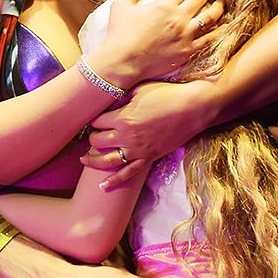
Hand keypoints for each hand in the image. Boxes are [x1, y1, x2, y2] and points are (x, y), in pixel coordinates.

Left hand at [83, 80, 217, 189]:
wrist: (193, 108)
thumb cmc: (168, 94)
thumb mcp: (140, 89)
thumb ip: (122, 97)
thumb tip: (110, 101)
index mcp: (122, 118)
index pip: (96, 122)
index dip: (94, 120)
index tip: (97, 118)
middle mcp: (126, 137)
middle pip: (97, 141)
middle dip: (93, 138)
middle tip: (95, 134)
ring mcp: (137, 150)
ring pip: (106, 161)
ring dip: (93, 161)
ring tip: (85, 159)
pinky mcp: (148, 158)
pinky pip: (128, 174)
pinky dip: (114, 181)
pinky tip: (103, 187)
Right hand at [90, 0, 224, 87]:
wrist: (121, 63)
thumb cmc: (118, 34)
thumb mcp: (121, 6)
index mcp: (164, 5)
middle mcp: (178, 18)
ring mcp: (186, 35)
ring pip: (211, 16)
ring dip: (217, 8)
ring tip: (218, 6)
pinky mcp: (188, 51)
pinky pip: (210, 39)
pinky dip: (219, 31)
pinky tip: (223, 26)